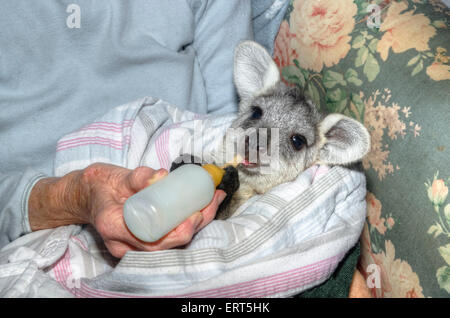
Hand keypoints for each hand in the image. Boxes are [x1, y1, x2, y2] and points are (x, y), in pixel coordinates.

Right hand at [28, 163, 225, 257]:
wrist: (87, 193)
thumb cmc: (101, 184)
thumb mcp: (117, 176)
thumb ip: (139, 177)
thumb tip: (162, 176)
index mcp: (113, 228)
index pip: (153, 242)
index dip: (178, 232)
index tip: (195, 213)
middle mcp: (123, 244)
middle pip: (168, 244)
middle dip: (196, 224)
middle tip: (212, 201)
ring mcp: (132, 245)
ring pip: (172, 242)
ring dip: (197, 223)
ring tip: (214, 200)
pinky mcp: (141, 240)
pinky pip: (169, 237)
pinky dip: (188, 223)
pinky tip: (203, 206)